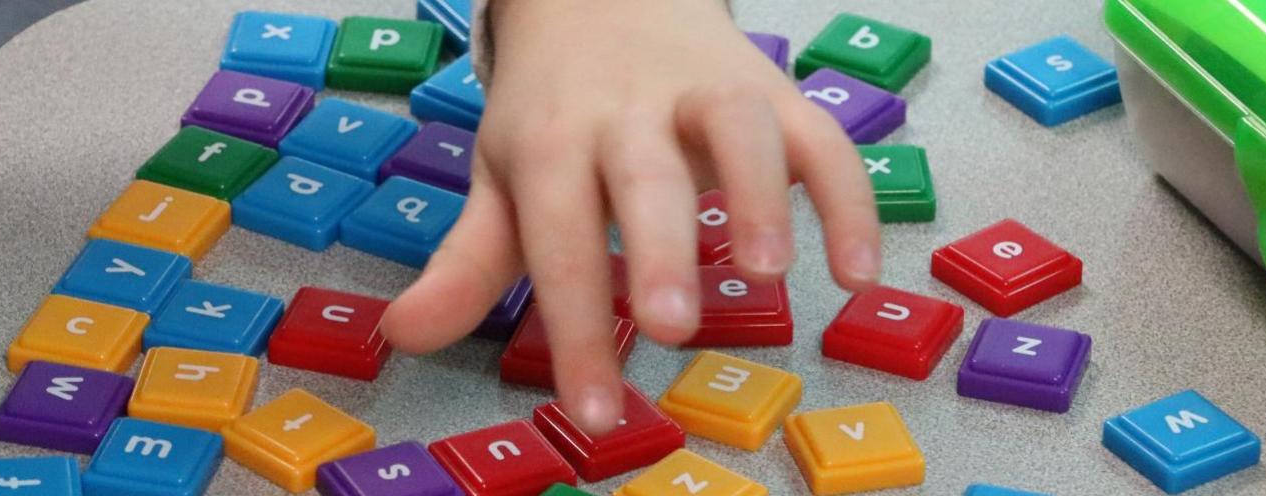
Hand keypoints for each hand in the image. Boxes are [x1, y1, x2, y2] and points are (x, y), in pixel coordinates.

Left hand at [381, 0, 879, 433]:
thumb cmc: (555, 106)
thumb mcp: (503, 175)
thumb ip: (469, 262)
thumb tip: (406, 335)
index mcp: (551, 140)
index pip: (559, 235)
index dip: (574, 326)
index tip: (594, 409)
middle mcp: (628, 111)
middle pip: (644, 174)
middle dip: (659, 249)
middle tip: (669, 327)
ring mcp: (704, 93)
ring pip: (738, 130)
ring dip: (757, 197)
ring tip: (772, 276)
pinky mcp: (770, 89)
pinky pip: (819, 135)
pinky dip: (846, 197)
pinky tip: (858, 269)